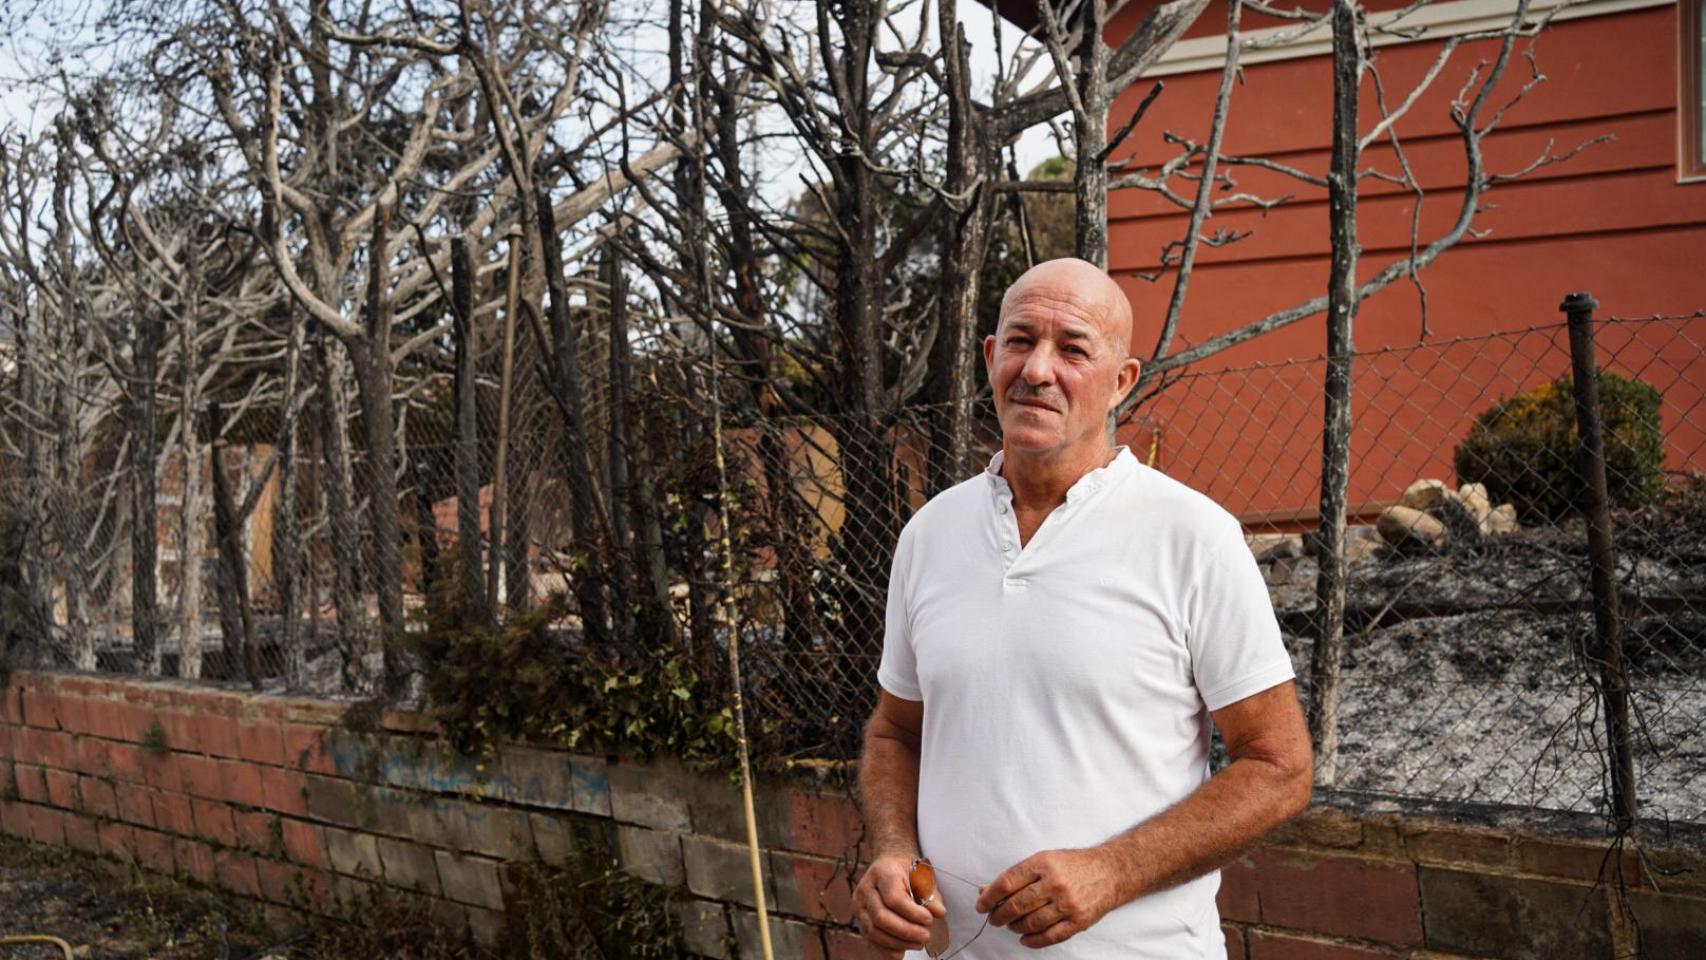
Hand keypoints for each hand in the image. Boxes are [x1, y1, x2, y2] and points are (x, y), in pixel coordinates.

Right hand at [852, 853, 946, 957]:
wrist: (889, 865)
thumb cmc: (906, 870)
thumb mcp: (922, 875)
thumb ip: (930, 894)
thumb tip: (938, 912)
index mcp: (882, 873)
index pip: (893, 898)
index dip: (912, 913)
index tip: (929, 919)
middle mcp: (866, 889)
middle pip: (880, 917)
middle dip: (906, 931)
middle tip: (925, 935)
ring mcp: (860, 906)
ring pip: (873, 932)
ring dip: (898, 943)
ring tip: (918, 943)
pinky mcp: (860, 920)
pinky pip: (871, 940)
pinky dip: (887, 950)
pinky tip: (903, 950)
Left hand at [975, 848, 1121, 948]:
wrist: (1110, 872)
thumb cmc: (1074, 865)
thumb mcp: (1044, 860)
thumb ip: (1017, 875)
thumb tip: (987, 890)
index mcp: (1043, 864)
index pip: (1007, 882)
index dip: (989, 897)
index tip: (981, 905)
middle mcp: (1054, 883)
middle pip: (1016, 905)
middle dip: (999, 915)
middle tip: (994, 918)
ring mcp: (1067, 904)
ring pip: (1030, 923)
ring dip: (1014, 927)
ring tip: (1010, 925)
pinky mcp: (1078, 921)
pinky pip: (1049, 936)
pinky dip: (1032, 940)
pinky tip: (1024, 938)